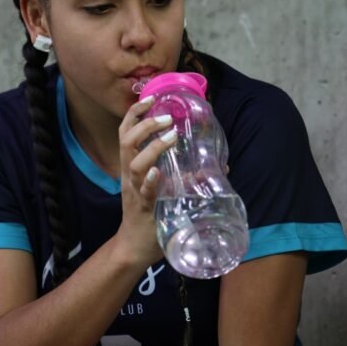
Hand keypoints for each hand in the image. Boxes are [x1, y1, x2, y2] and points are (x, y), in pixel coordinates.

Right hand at [116, 96, 178, 268]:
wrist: (134, 248)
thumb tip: (220, 165)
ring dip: (152, 148)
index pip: (127, 133)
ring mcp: (135, 191)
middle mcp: (130, 175)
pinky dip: (151, 181)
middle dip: (145, 124)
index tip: (149, 97)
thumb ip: (186, 175)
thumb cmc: (151, 215)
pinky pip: (144, 192)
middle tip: (166, 118)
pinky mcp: (142, 208)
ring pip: (134, 163)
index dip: (135, 114)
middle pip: (127, 141)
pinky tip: (159, 173)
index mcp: (133, 167)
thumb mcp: (163, 190)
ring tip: (170, 137)